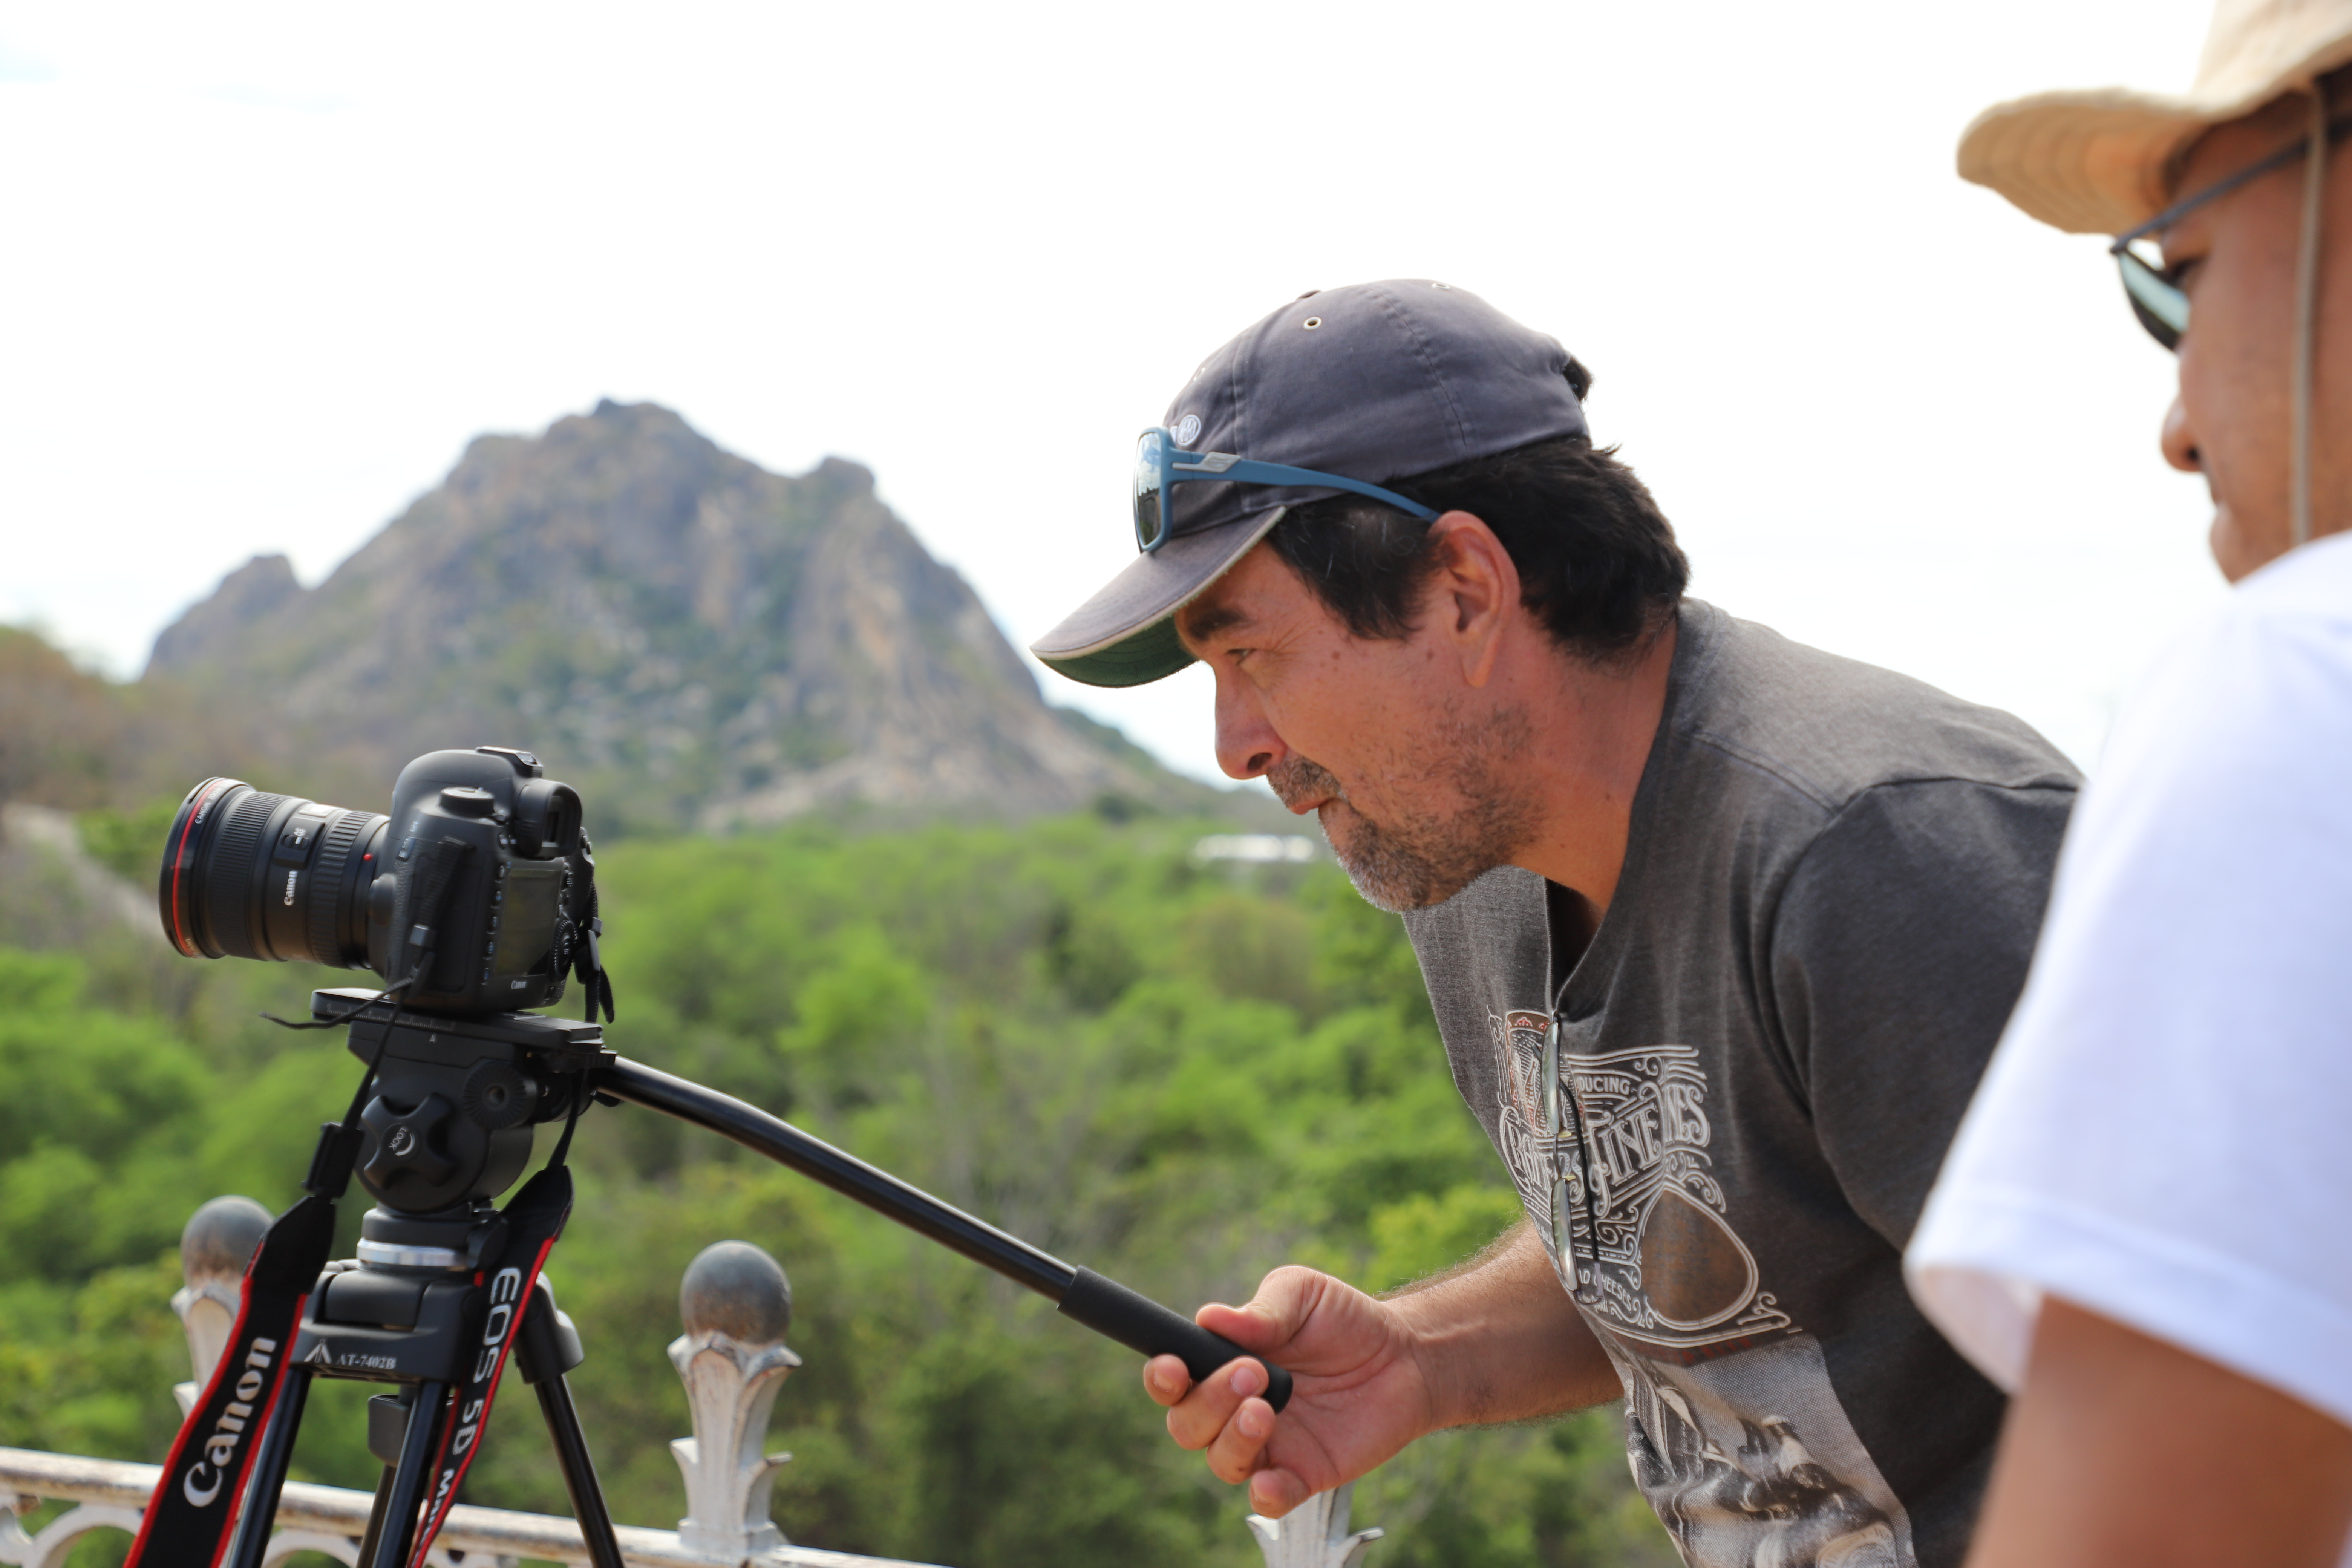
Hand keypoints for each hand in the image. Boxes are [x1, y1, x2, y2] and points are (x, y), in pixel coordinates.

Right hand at [1142, 1265, 1434, 1518]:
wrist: (1405, 1356)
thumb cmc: (1344, 1321)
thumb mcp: (1303, 1295)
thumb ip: (1261, 1310)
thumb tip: (1210, 1317)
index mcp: (1223, 1364)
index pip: (1173, 1381)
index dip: (1162, 1378)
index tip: (1173, 1366)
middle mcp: (1234, 1409)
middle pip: (1187, 1425)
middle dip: (1208, 1402)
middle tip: (1252, 1373)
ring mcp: (1268, 1445)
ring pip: (1221, 1461)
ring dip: (1233, 1439)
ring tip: (1265, 1408)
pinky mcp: (1302, 1474)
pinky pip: (1268, 1498)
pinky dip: (1264, 1492)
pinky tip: (1272, 1476)